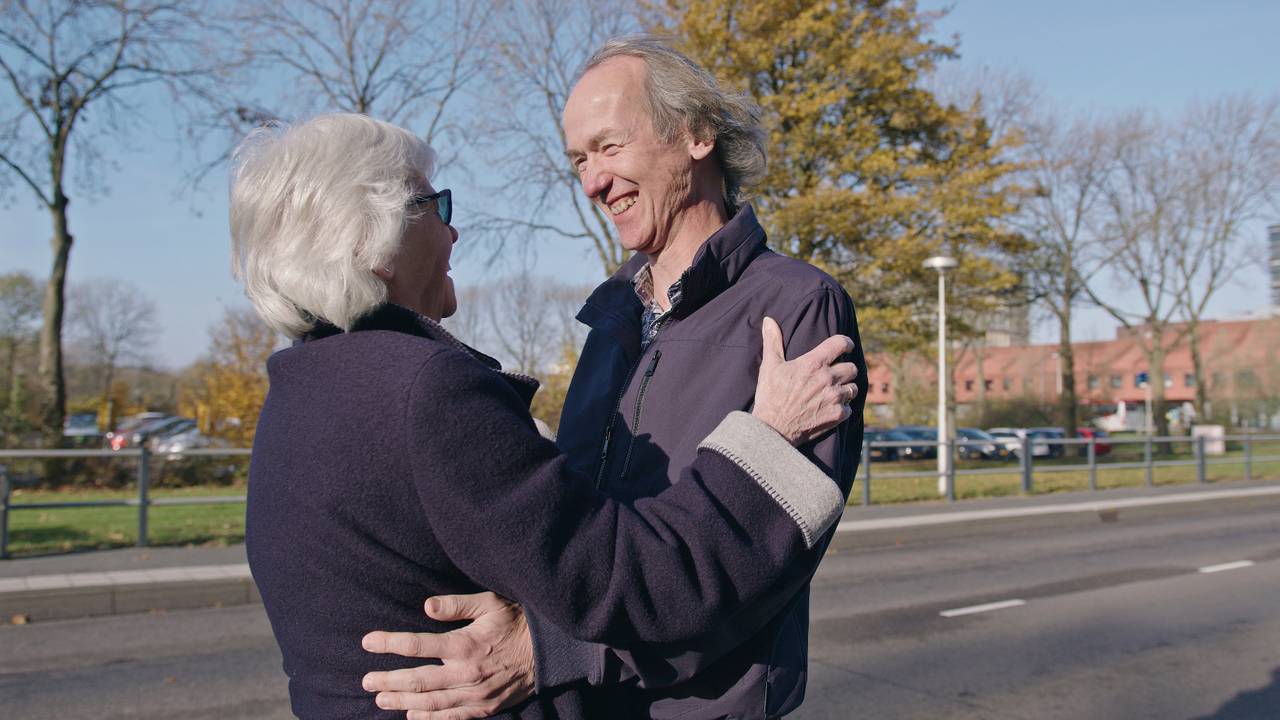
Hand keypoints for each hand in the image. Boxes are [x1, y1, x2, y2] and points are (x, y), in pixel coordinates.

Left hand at [361, 592, 534, 719]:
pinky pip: (451, 717)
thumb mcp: (490, 602)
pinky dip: (430, 718)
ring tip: (380, 700)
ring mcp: (475, 694)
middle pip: (418, 680)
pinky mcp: (485, 707)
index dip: (389, 643)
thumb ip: (457, 604)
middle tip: (366, 681)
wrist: (549, 651)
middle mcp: (466, 673)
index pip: (417, 645)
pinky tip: (412, 715)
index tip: (368, 642)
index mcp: (465, 644)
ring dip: (401, 701)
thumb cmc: (517, 621)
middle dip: (388, 680)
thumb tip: (426, 606)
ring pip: (430, 702)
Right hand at [752, 316, 857, 445]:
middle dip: (845, 370)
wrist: (773, 429)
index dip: (846, 343)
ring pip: (853, 388)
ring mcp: (835, 397)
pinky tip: (830, 409)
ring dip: (846, 389)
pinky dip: (842, 408)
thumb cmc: (770, 396)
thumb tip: (768, 320)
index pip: (841, 343)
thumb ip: (773, 341)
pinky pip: (850, 408)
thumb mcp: (770, 366)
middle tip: (835, 375)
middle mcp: (828, 378)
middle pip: (852, 367)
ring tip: (833, 393)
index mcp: (814, 363)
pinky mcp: (837, 415)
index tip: (845, 347)